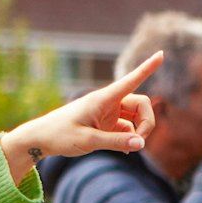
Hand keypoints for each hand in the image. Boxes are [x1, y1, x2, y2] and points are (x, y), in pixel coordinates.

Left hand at [0, 52, 159, 185]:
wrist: (39, 140)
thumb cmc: (59, 136)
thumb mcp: (88, 141)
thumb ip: (115, 142)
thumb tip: (141, 143)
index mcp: (103, 99)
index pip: (130, 80)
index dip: (147, 68)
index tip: (162, 53)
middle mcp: (107, 102)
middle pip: (141, 104)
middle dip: (147, 121)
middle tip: (140, 142)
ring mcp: (107, 113)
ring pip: (135, 116)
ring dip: (139, 131)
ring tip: (131, 148)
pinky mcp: (104, 123)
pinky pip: (126, 127)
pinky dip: (129, 137)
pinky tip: (126, 149)